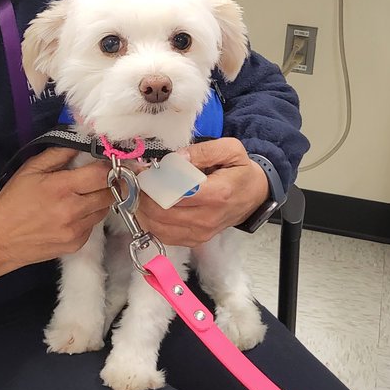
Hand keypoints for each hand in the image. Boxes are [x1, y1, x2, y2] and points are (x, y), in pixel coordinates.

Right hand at [0, 148, 112, 283]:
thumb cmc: (12, 200)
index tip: (109, 164)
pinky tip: (74, 214)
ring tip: (86, 196)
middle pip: (110, 194)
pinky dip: (89, 218)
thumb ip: (58, 154)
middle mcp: (72, 210)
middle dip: (110, 184)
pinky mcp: (75, 245)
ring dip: (100, 201)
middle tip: (102, 179)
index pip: (101, 174)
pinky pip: (93, 227)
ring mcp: (75, 230)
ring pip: (104, 210)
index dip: (109, 167)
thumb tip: (81, 144)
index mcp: (62, 187)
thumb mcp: (30, 169)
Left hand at [136, 139, 268, 247]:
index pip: (175, 192)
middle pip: (161, 211)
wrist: (253, 196)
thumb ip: (203, 151)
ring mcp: (200, 232)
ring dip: (142, 208)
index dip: (153, 181)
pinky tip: (149, 206)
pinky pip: (163, 235)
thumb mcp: (230, 150)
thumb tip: (177, 158)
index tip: (141, 169)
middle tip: (136, 180)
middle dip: (143, 194)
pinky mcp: (194, 240)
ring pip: (158, 226)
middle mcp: (207, 218)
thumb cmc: (240, 172)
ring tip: (140, 191)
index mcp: (217, 194)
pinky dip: (150, 221)